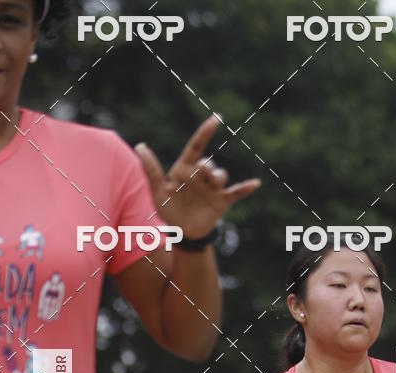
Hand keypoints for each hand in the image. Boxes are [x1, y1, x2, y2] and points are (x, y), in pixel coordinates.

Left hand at [136, 116, 260, 238]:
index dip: (205, 132)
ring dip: (217, 177)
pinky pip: (236, 192)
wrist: (183, 231)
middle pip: (208, 164)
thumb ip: (151, 170)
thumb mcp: (158, 191)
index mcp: (185, 169)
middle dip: (206, 166)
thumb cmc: (170, 209)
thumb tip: (140, 146)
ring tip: (213, 182)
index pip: (196, 147)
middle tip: (201, 169)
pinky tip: (255, 184)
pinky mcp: (221, 200)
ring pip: (220, 175)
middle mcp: (201, 176)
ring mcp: (212, 188)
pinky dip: (245, 188)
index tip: (216, 119)